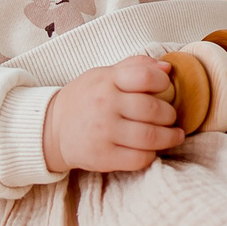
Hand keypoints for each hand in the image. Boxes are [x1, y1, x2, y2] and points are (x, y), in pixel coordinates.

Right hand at [44, 56, 182, 173]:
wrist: (52, 128)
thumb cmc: (86, 98)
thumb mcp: (104, 74)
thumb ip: (135, 66)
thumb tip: (167, 68)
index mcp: (107, 80)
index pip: (145, 76)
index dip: (162, 82)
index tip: (165, 89)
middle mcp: (105, 105)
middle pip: (153, 110)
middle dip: (170, 114)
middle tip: (170, 117)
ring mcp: (103, 132)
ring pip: (151, 137)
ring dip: (169, 137)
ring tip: (174, 135)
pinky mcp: (103, 157)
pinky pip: (139, 159)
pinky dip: (152, 154)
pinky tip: (152, 149)